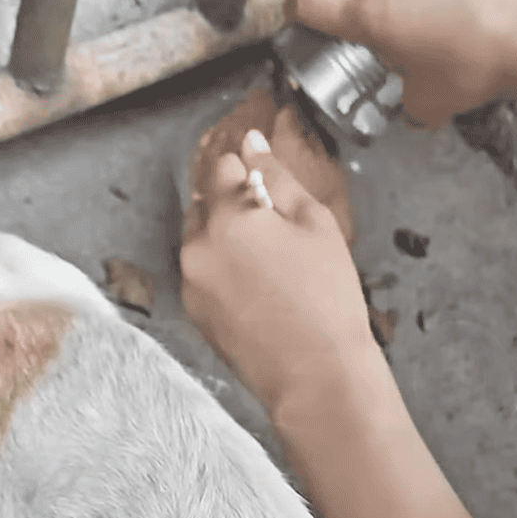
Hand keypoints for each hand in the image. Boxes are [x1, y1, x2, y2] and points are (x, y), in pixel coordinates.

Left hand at [180, 129, 373, 411]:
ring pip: (201, 238)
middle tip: (277, 233)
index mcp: (228, 216)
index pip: (224, 166)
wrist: (315, 374)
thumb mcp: (314, 224)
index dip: (250, 171)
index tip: (269, 188)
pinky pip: (201, 271)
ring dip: (226, 237)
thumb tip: (252, 142)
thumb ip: (277, 177)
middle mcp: (197, 244)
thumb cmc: (326, 297)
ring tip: (269, 265)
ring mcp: (190, 279)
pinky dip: (221, 269)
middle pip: (206, 201)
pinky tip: (257, 289)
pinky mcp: (192, 310)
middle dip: (235, 205)